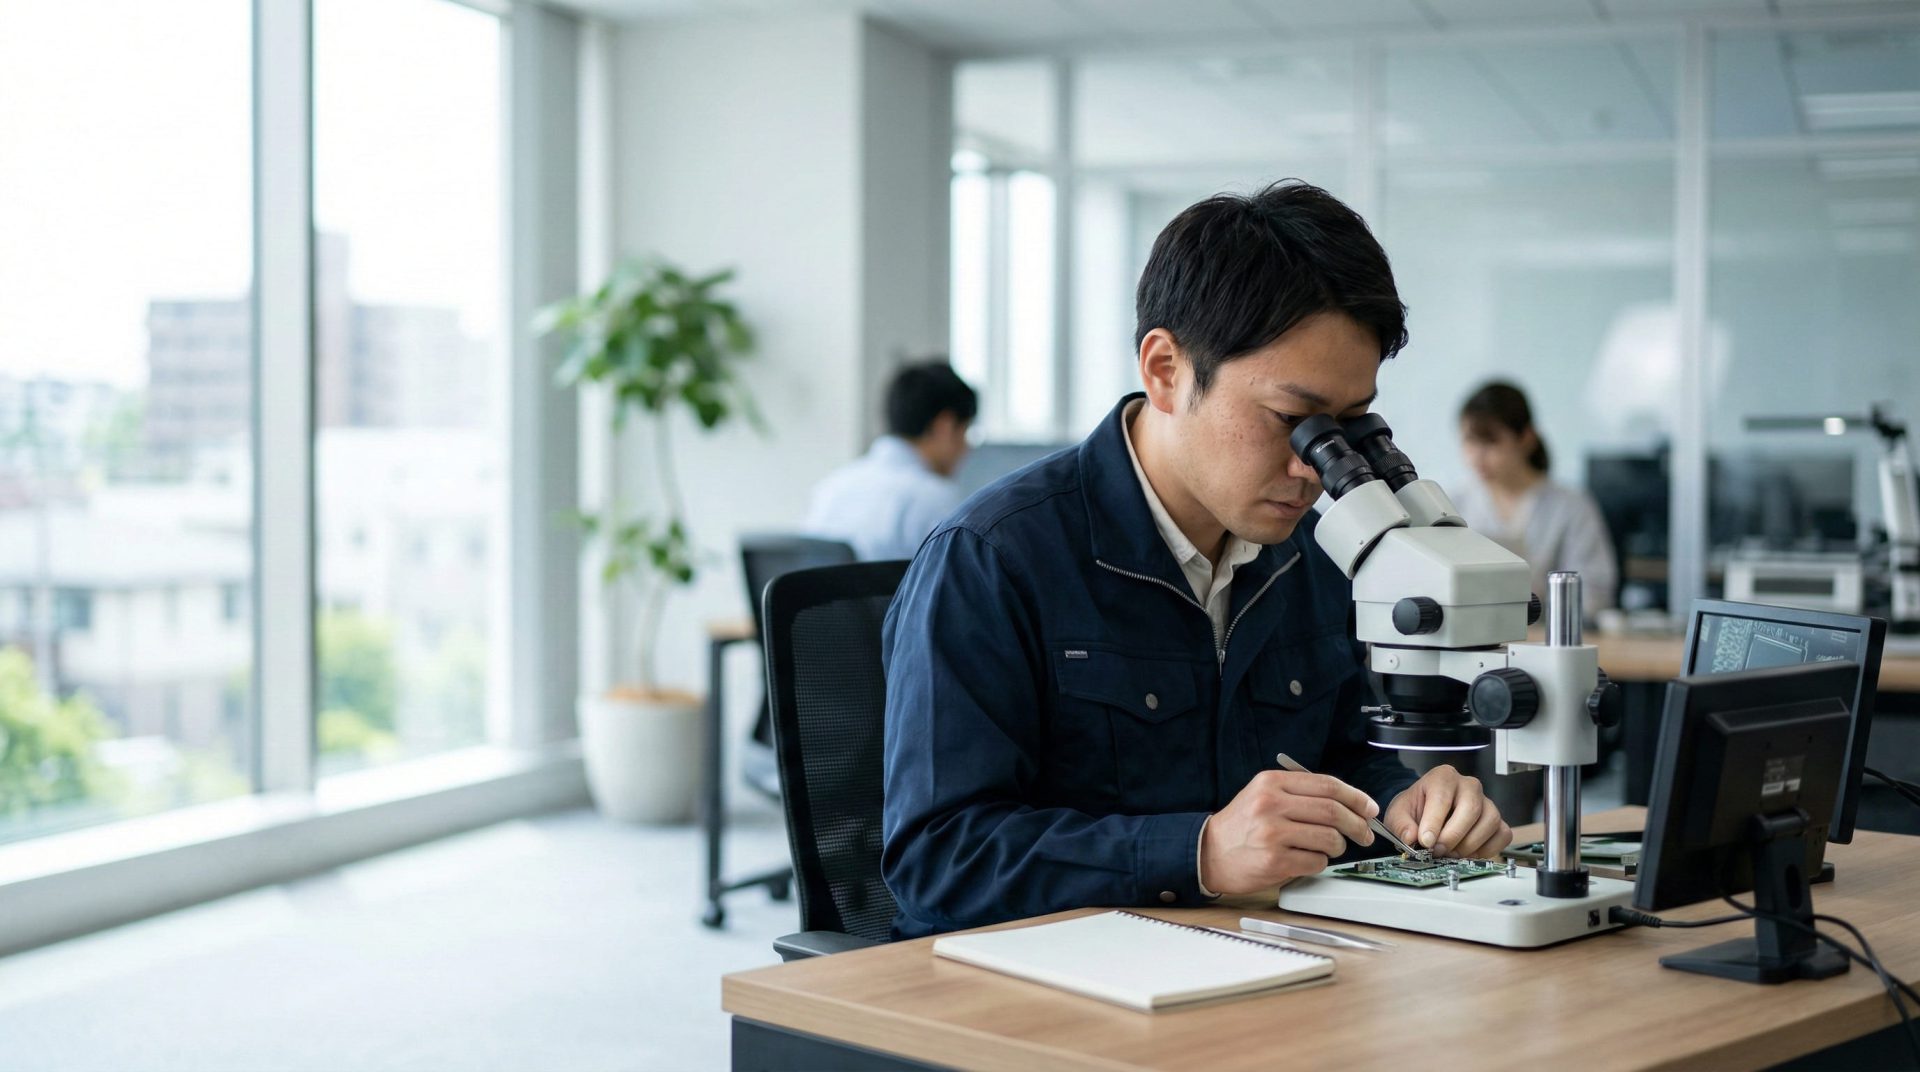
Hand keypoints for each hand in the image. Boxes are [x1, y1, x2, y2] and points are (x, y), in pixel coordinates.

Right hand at [1200, 771, 1379, 894]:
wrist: (1210, 852)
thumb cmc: (1242, 826)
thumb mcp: (1263, 794)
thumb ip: (1300, 792)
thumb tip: (1349, 802)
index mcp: (1271, 782)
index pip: (1327, 785)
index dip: (1356, 797)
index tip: (1369, 808)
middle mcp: (1271, 804)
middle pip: (1333, 811)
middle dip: (1358, 824)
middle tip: (1365, 833)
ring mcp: (1272, 833)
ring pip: (1329, 838)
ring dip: (1339, 846)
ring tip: (1331, 848)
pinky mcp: (1274, 860)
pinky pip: (1317, 861)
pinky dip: (1321, 862)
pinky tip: (1309, 859)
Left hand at [1382, 765, 1511, 858]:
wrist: (1426, 813)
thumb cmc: (1415, 810)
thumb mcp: (1398, 814)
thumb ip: (1401, 824)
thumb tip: (1411, 838)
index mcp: (1443, 777)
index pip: (1442, 797)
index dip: (1434, 822)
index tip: (1425, 841)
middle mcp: (1469, 786)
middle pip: (1471, 808)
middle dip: (1453, 835)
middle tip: (1438, 851)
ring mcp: (1487, 802)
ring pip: (1490, 822)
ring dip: (1469, 844)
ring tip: (1450, 854)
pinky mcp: (1498, 821)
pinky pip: (1503, 834)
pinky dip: (1487, 849)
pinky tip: (1468, 853)